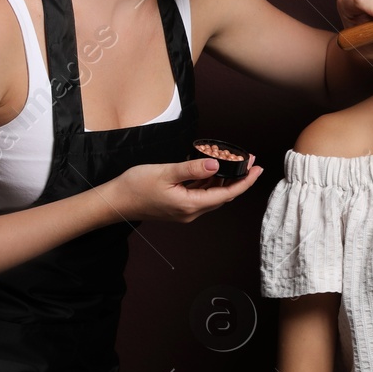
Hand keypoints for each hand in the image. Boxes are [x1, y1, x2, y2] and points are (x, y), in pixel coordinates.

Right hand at [109, 158, 262, 222]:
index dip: (245, 181)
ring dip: (224, 179)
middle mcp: (191, 211)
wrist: (115, 202)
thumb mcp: (165, 173)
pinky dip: (209, 181)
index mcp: (191, 205)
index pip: (227, 193)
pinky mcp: (178, 206)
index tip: (258, 168)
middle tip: (249, 160)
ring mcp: (185, 210)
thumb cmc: (135, 187)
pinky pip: (200, 194)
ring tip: (233, 160)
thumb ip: (192, 169)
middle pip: (223, 194)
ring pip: (212, 194)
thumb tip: (215, 164)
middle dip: (238, 178)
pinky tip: (211, 168)